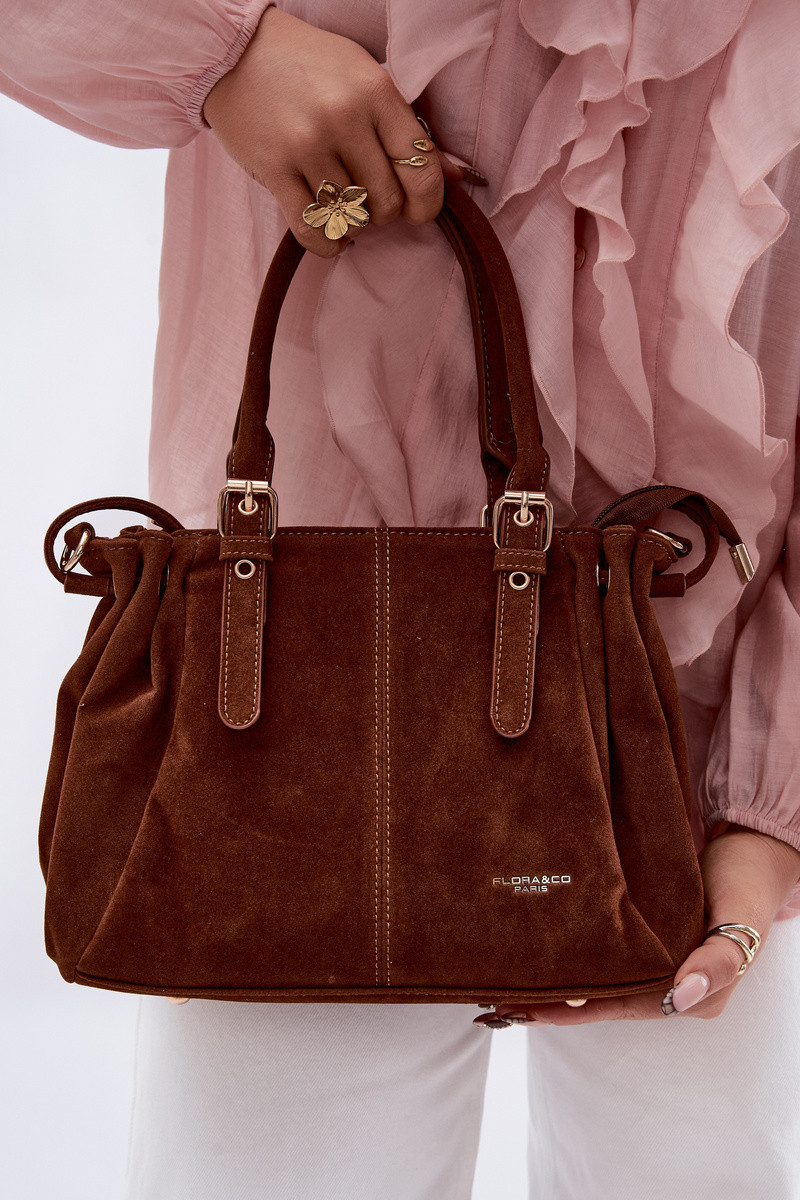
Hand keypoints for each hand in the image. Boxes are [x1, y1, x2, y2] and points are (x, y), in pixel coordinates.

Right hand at [201, 5, 469, 257]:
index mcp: (376, 92)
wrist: (235, 51)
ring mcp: (307, 144)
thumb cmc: (311, 66)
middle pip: (386, 201)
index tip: (418, 210)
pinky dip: (328, 244)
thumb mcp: (366, 79)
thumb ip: (409, 129)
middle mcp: (344, 117)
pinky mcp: (274, 169)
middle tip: (370, 200)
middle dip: (384, 212)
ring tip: (344, 206)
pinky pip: (313, 229)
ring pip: (351, 217)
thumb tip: (459, 176)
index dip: (427, 202)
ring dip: (352, 223)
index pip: (421, 167)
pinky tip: (333, 237)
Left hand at [493, 825, 799, 1025]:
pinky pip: (608, 949)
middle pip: (602, 998)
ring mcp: (660, 958)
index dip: (571, 1010)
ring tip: (510, 977)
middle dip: (553, 999)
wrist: (751, 845)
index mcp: (691, 994)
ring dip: (559, 977)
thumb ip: (718, 960)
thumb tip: (681, 995)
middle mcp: (671, 982)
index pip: (617, 1008)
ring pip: (601, 975)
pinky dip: (576, 951)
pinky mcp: (651, 933)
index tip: (527, 1009)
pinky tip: (546, 944)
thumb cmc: (745, 884)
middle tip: (500, 997)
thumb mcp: (738, 920)